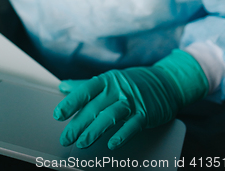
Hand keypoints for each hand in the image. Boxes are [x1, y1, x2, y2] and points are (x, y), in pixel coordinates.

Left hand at [54, 49, 208, 149]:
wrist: (165, 82)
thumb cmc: (132, 82)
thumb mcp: (109, 80)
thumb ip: (85, 85)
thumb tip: (63, 86)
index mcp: (107, 80)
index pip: (86, 90)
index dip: (72, 102)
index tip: (59, 114)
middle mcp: (118, 89)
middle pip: (95, 107)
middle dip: (79, 124)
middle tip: (66, 138)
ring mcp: (131, 101)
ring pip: (111, 115)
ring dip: (95, 130)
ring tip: (82, 143)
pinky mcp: (145, 113)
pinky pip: (132, 125)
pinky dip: (122, 134)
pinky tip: (112, 144)